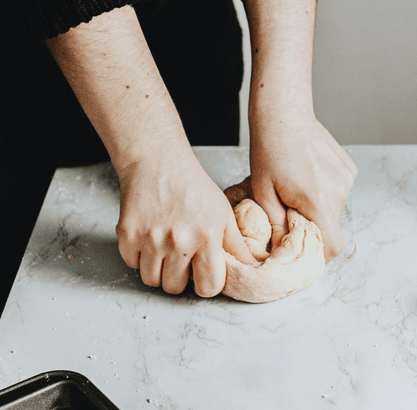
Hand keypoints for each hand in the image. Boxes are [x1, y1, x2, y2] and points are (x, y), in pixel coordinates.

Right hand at [115, 143, 254, 295]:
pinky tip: (150, 237)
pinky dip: (140, 256)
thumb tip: (253, 267)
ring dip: (158, 270)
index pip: (209, 287)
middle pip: (175, 289)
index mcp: (207, 237)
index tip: (204, 274)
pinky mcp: (127, 236)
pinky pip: (132, 264)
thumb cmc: (194, 187)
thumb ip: (236, 244)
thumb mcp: (223, 212)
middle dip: (180, 278)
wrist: (158, 163)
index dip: (207, 284)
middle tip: (182, 257)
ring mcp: (150, 239)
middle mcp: (178, 241)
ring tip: (166, 247)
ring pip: (151, 280)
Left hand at [249, 107, 356, 261]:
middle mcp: (339, 190)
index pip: (334, 245)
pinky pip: (338, 191)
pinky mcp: (348, 168)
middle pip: (331, 225)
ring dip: (317, 206)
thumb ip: (277, 226)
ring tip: (296, 186)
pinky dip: (324, 190)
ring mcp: (347, 178)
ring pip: (334, 208)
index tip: (302, 247)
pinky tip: (308, 174)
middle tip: (288, 208)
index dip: (319, 254)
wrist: (284, 114)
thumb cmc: (269, 151)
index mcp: (318, 200)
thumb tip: (283, 249)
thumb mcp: (263, 193)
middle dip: (311, 224)